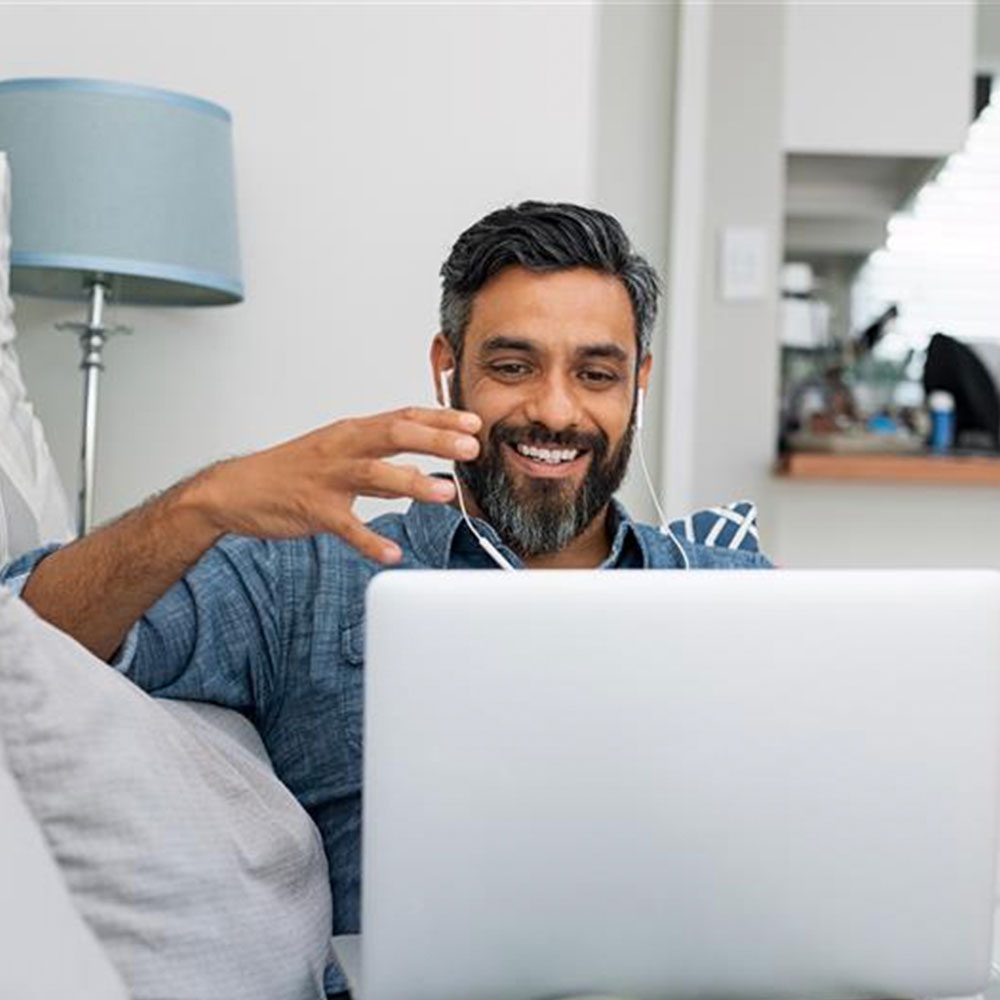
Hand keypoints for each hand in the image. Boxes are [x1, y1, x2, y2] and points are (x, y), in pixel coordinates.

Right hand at [185, 406, 480, 563]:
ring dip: (412, 483)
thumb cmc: (290, 472)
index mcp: (352, 432)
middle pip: (395, 435)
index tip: (474, 423)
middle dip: (436, 440)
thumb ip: (379, 467)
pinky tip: (392, 553)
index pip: (404, 417)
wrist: (235, 489)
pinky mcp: (313, 509)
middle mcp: (342, 447)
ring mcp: (327, 477)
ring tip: (445, 493)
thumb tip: (417, 477)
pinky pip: (346, 526)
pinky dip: (370, 540)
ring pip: (374, 474)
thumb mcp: (338, 458)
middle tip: (472, 449)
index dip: (441, 419)